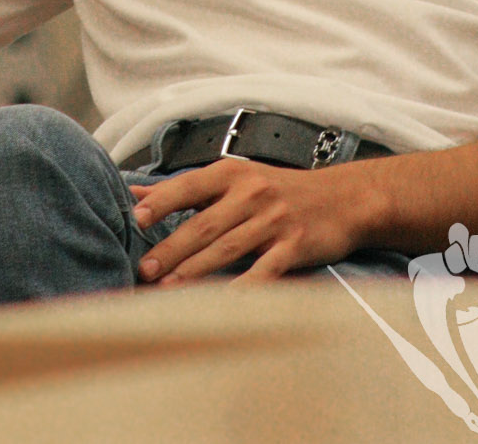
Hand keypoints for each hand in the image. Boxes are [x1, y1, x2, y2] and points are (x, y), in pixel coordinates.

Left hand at [128, 158, 373, 284]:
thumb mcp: (235, 179)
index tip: (137, 220)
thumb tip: (135, 194)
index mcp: (232, 174)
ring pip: (227, 249)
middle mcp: (252, 194)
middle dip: (171, 249)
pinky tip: (219, 303)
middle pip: (204, 225)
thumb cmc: (279, 190)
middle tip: (144, 269)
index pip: (189, 186)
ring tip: (165, 290)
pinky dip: (241, 288)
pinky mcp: (293, 247)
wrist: (342, 199)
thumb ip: (186, 190)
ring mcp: (273, 221)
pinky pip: (262, 271)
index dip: (162, 202)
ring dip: (194, 271)